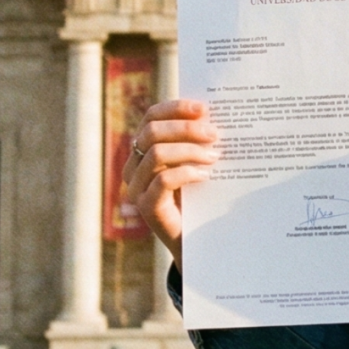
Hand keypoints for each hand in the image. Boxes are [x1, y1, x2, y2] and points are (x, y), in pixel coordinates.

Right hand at [124, 99, 221, 263]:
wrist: (197, 240)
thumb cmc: (200, 196)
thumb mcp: (196, 162)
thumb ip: (197, 140)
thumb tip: (212, 113)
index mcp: (142, 150)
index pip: (151, 117)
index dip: (176, 109)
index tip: (204, 109)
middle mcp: (133, 167)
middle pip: (152, 132)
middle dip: (186, 129)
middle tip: (215, 134)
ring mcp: (136, 188)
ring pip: (156, 154)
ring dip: (190, 151)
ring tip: (214, 156)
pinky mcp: (147, 207)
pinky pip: (163, 180)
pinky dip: (187, 173)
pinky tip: (205, 176)